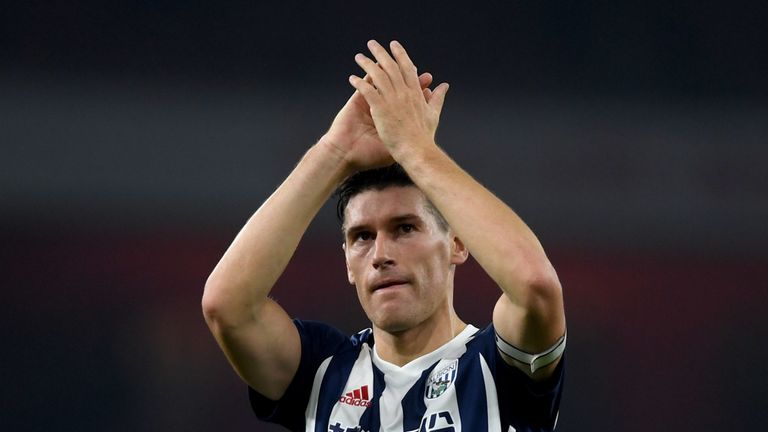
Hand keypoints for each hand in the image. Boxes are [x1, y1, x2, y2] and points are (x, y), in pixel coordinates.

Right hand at [321, 70, 434, 172]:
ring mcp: (370, 103)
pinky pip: (364, 85)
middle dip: (407, 75)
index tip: (428, 78)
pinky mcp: (357, 102)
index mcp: (392, 117)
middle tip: (417, 69)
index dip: (418, 86)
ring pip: (381, 81)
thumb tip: (426, 126)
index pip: (409, 97)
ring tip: (397, 61)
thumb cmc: (368, 156)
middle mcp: (383, 107)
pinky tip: (375, 65)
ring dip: (388, 69)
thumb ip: (407, 136)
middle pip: (397, 86)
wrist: (346, 157)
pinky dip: (369, 74)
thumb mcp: (393, 147)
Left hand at [348, 40, 448, 158]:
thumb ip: (437, 98)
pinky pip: (368, 91)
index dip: (400, 55)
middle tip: (372, 43)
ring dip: (367, 64)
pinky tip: (352, 78)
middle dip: (381, 53)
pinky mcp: (381, 109)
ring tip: (359, 57)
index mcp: (416, 92)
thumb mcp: (433, 113)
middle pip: (391, 66)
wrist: (416, 150)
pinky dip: (360, 83)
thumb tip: (444, 86)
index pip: (407, 68)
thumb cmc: (424, 136)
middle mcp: (404, 92)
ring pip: (378, 75)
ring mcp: (392, 99)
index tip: (394, 45)